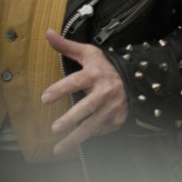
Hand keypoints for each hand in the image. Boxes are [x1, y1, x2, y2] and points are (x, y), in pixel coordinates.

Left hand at [42, 30, 127, 155]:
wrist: (136, 77)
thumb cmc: (106, 67)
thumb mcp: (89, 54)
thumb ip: (66, 46)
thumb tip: (48, 33)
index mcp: (95, 74)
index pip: (76, 81)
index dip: (60, 89)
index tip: (45, 98)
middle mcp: (105, 92)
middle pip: (87, 107)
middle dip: (70, 119)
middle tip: (55, 128)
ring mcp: (113, 107)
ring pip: (93, 125)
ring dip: (75, 138)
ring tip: (59, 148)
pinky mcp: (118, 119)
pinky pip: (102, 130)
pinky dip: (91, 135)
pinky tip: (80, 141)